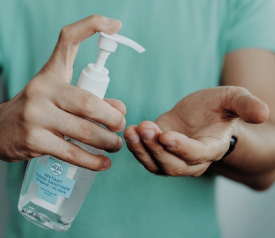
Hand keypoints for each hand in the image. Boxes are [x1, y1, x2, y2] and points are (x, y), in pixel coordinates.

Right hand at [0, 15, 124, 170]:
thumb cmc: (34, 110)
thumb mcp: (57, 96)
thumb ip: (89, 99)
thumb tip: (120, 109)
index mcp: (50, 74)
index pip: (68, 39)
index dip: (92, 26)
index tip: (115, 25)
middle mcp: (42, 90)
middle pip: (87, 101)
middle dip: (111, 118)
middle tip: (120, 126)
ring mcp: (35, 116)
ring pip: (83, 131)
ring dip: (107, 142)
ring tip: (115, 146)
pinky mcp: (33, 140)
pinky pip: (70, 152)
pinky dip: (91, 160)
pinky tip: (102, 163)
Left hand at [124, 87, 268, 176]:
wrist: (202, 112)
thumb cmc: (219, 107)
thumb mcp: (234, 99)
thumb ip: (247, 106)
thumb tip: (263, 113)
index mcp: (212, 148)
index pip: (197, 155)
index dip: (182, 148)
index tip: (167, 136)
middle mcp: (192, 159)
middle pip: (173, 165)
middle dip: (156, 149)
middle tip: (145, 129)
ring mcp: (173, 157)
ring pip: (157, 165)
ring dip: (142, 150)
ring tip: (132, 131)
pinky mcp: (158, 151)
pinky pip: (146, 157)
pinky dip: (136, 148)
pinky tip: (129, 132)